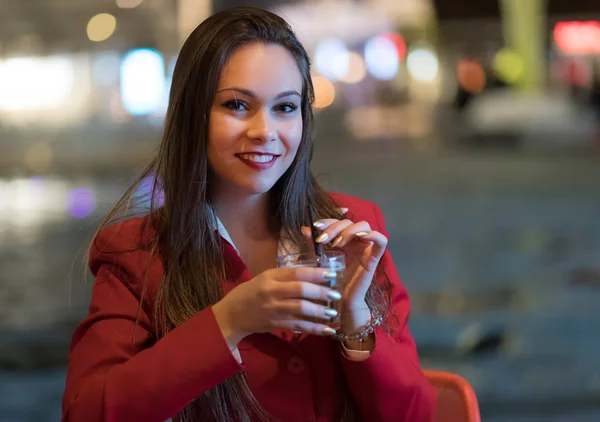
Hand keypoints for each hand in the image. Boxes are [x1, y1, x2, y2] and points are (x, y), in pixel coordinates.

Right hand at [213, 267, 341, 347]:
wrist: (232, 314)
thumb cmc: (250, 292)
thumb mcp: (265, 278)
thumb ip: (285, 276)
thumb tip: (313, 273)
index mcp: (270, 276)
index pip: (296, 273)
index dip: (315, 273)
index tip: (331, 275)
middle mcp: (272, 291)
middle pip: (300, 290)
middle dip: (321, 292)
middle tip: (336, 294)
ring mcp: (273, 309)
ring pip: (301, 309)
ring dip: (320, 311)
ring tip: (333, 312)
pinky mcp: (275, 324)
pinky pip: (298, 326)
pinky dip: (314, 328)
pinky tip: (327, 330)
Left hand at [302, 217, 387, 331]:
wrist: (338, 301)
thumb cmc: (329, 281)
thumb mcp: (319, 260)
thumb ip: (314, 244)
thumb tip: (305, 228)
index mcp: (342, 239)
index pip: (337, 222)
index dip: (328, 221)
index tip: (316, 227)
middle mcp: (355, 241)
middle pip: (349, 222)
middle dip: (334, 227)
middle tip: (323, 239)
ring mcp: (365, 248)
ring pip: (364, 225)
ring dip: (349, 230)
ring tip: (337, 243)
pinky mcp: (374, 257)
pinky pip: (382, 240)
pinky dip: (373, 234)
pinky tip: (359, 236)